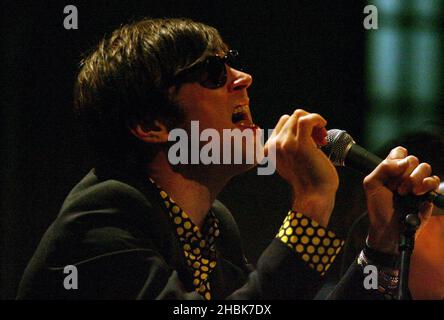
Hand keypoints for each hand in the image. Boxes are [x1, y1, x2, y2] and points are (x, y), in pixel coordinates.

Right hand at [265, 109, 338, 226]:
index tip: (312, 139)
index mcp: (269, 149)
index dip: (299, 126)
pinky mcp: (300, 144)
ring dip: (314, 122)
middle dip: (307, 124)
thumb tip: (302, 126)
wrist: (314, 196)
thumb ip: (289, 146)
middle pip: (291, 117)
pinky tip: (323, 127)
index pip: (283, 123)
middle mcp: (274, 145)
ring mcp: (285, 144)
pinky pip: (307, 119)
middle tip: (319, 140)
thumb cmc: (308, 180)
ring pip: (299, 115)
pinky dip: (317, 119)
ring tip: (321, 138)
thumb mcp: (291, 161)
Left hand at [364, 146, 440, 253]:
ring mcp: (417, 183)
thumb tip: (403, 162)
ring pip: (425, 167)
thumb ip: (383, 168)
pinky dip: (427, 185)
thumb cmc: (378, 207)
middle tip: (396, 189)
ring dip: (414, 179)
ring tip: (405, 193)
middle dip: (404, 174)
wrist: (388, 229)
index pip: (399, 152)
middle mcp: (405, 174)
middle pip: (413, 159)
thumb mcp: (372, 185)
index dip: (397, 159)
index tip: (391, 172)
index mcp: (391, 169)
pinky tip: (417, 194)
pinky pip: (435, 181)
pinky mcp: (428, 193)